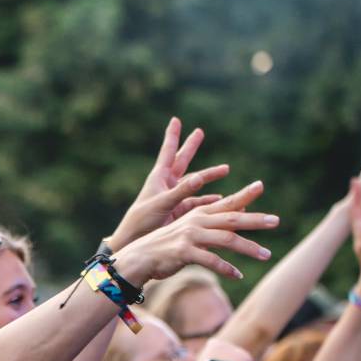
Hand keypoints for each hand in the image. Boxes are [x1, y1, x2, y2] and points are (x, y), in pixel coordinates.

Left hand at [107, 118, 230, 250]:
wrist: (135, 241)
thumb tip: (200, 178)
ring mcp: (174, 197)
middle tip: (199, 132)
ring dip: (209, 176)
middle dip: (191, 147)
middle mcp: (167, 184)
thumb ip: (181, 192)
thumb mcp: (162, 204)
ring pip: (195, 183)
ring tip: (225, 169)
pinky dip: (209, 201)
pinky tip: (221, 200)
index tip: (175, 120)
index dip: (173, 136)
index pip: (168, 151)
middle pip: (182, 161)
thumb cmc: (142, 221)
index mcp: (159, 177)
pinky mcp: (179, 211)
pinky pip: (197, 202)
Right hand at [113, 181, 277, 285]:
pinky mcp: (184, 252)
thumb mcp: (190, 232)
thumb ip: (213, 226)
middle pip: (231, 219)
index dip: (244, 195)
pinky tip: (238, 275)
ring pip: (226, 239)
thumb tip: (238, 218)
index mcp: (198, 215)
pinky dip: (227, 268)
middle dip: (255, 219)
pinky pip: (211, 260)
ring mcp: (190, 236)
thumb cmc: (167, 245)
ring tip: (266, 255)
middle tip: (276, 221)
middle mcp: (196, 222)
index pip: (226, 204)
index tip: (260, 185)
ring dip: (248, 248)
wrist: (140, 258)